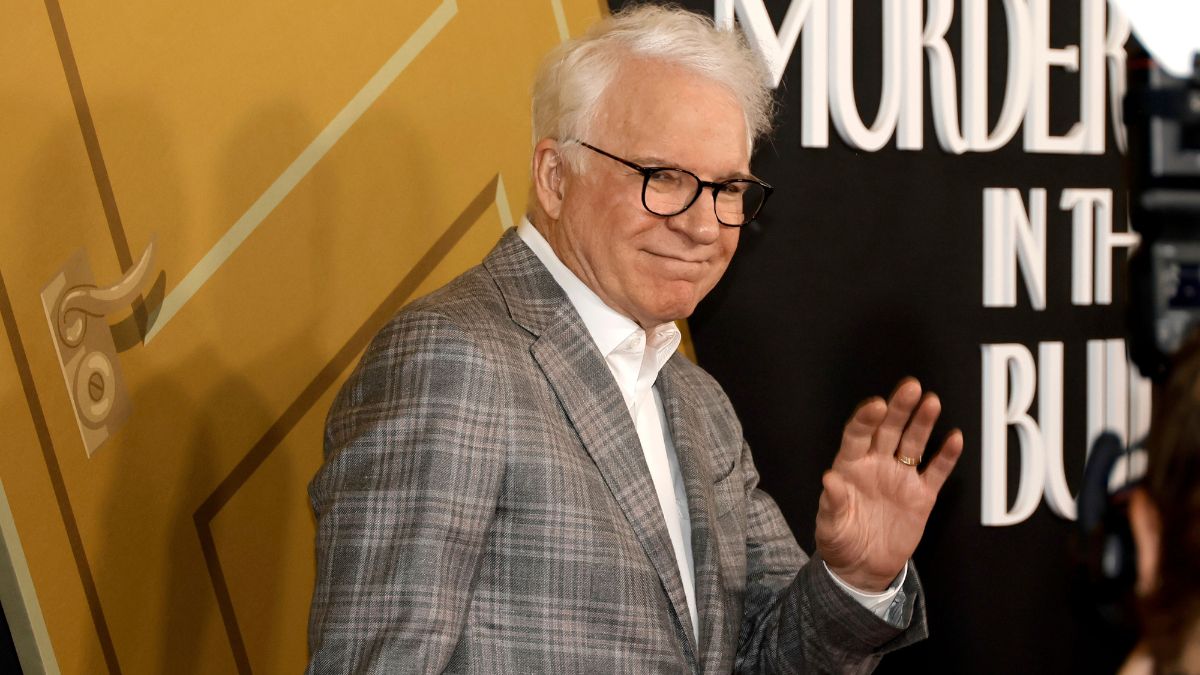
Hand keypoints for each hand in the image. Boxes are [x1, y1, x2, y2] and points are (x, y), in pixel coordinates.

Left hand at [815, 378, 963, 591]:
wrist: (863, 568)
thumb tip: (829, 479)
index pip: (857, 436)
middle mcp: (876, 466)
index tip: (875, 405)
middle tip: (910, 387)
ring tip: (931, 402)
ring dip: (923, 423)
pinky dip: (946, 456)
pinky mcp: (921, 495)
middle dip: (899, 408)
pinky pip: (936, 471)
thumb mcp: (830, 527)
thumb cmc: (840, 542)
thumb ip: (831, 503)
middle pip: (889, 430)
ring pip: (914, 443)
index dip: (866, 419)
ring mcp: (900, 478)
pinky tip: (954, 439)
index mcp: (850, 468)